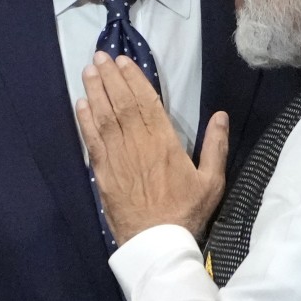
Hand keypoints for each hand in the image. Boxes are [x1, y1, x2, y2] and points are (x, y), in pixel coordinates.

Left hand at [76, 52, 228, 244]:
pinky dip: (85, 120)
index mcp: (165, 142)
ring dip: (95, 91)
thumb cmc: (186, 212)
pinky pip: (92, 140)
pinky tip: (81, 104)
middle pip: (121, 103)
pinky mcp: (103, 172)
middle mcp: (138, 143)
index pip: (146, 102)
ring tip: (89, 70)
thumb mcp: (212, 181)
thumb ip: (216, 146)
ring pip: (104, 116)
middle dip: (110, 77)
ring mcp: (117, 157)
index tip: (123, 61)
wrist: (157, 244)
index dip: (134, 79)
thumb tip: (220, 114)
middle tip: (100, 56)